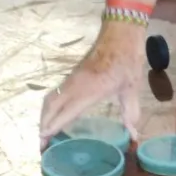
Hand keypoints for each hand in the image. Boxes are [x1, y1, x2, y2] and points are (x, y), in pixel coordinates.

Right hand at [39, 20, 144, 150]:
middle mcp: (75, 84)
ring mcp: (73, 78)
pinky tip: (56, 114)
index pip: (65, 112)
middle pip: (51, 106)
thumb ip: (131, 112)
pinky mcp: (74, 73)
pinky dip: (50, 106)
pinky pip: (56, 92)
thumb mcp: (132, 87)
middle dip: (43, 124)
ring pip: (51, 98)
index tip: (43, 141)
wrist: (120, 32)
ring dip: (44, 115)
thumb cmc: (127, 59)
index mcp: (89, 90)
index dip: (53, 127)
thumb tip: (134, 136)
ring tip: (45, 132)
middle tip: (42, 144)